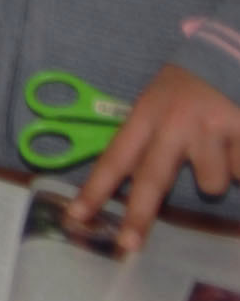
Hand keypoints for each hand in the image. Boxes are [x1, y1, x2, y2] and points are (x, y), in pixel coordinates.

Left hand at [72, 63, 239, 251]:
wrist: (228, 55)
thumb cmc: (189, 87)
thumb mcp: (157, 102)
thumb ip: (146, 139)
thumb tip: (127, 183)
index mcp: (146, 115)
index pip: (115, 157)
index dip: (95, 189)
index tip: (77, 215)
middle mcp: (173, 123)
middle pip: (152, 179)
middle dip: (139, 217)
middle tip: (128, 245)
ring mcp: (210, 129)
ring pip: (211, 183)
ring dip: (218, 173)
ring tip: (220, 146)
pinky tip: (238, 141)